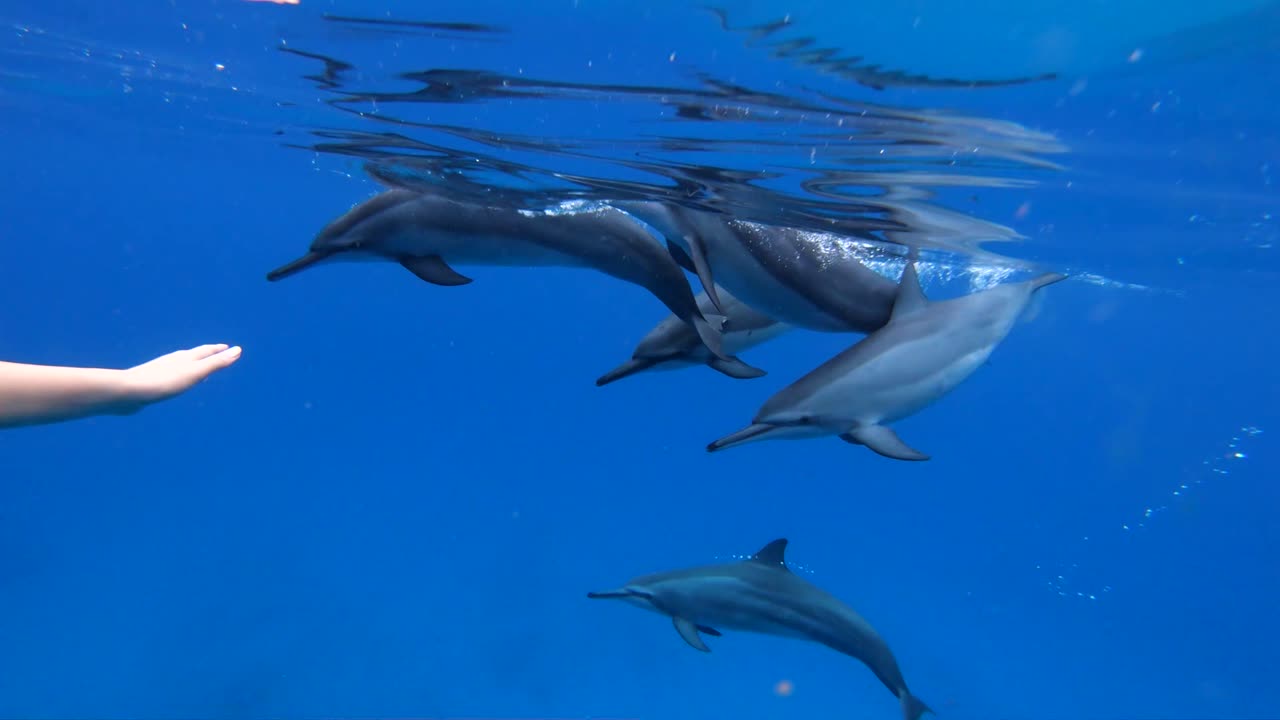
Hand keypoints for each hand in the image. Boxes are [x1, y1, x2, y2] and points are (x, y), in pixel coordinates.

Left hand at [119, 344, 242, 411]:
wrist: (129, 391)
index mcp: (185, 358)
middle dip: (206, 354)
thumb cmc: (164, 382)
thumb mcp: (196, 373)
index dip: (219, 350)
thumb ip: (216, 363)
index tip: (228, 347)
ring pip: (181, 364)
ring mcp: (161, 370)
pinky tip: (173, 382)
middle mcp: (174, 360)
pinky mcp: (151, 382)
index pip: (206, 351)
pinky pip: (171, 376)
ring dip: (192, 365)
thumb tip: (238, 350)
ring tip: (197, 368)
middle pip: (194, 355)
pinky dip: (179, 376)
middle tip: (216, 353)